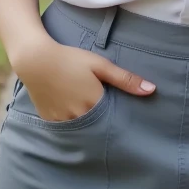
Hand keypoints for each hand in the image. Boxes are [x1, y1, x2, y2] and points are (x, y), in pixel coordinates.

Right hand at [12, 37, 155, 122]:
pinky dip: (71, 124)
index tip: (125, 121)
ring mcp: (62, 121)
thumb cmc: (71, 58)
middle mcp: (78, 117)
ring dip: (87, 126)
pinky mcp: (49, 121)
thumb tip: (152, 90)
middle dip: (104, 125)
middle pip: (97, 127)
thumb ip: (125, 79)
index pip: (113, 120)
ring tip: (91, 117)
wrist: (36, 59)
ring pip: (81, 130)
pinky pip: (65, 128)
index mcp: (94, 104)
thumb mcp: (100, 65)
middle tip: (108, 119)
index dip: (118, 119)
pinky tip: (73, 114)